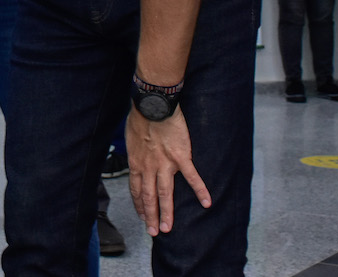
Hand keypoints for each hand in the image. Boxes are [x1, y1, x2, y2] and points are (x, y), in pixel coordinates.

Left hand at [126, 106, 210, 236]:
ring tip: (167, 228)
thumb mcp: (130, 138)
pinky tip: (207, 203)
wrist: (152, 105)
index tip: (142, 216)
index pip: (136, 190)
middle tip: (153, 232)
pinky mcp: (181, 157)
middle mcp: (149, 167)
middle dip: (150, 216)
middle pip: (149, 197)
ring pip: (165, 194)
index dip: (139, 205)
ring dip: (166, 213)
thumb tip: (136, 156)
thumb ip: (135, 151)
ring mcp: (165, 164)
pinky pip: (191, 177)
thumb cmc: (140, 117)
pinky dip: (200, 190)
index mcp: (136, 163)